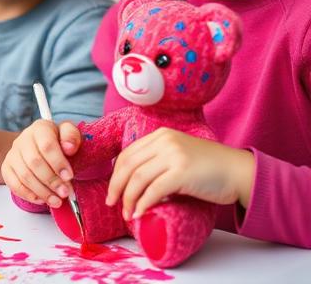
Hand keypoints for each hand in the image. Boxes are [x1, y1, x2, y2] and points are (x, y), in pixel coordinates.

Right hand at [1, 119, 81, 206]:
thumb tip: (69, 147)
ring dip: (42, 191)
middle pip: (34, 162)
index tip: (69, 176)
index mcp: (40, 129)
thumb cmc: (58, 141)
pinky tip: (42, 199)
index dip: (58, 163)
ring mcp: (13, 154)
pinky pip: (14, 184)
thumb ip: (72, 136)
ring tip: (57, 200)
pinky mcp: (7, 168)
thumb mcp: (69, 134)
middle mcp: (23, 140)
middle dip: (52, 181)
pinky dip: (29, 195)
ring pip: (24, 176)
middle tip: (65, 192)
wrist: (41, 145)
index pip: (46, 145)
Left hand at [107, 127, 255, 219]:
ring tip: (127, 214)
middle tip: (112, 204)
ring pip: (137, 178)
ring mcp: (173, 155)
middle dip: (116, 187)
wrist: (239, 171)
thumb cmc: (209, 167)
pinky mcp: (182, 172)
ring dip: (128, 199)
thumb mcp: (178, 155)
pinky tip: (140, 214)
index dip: (115, 174)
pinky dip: (143, 204)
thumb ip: (158, 161)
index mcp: (160, 135)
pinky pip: (153, 190)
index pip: (127, 154)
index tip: (113, 191)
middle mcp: (164, 141)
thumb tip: (133, 183)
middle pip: (128, 165)